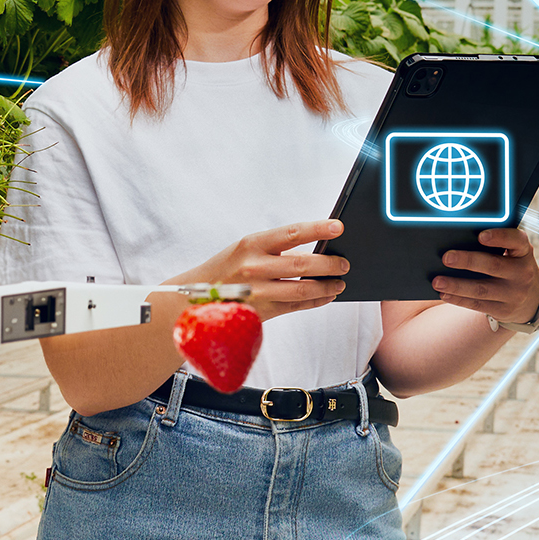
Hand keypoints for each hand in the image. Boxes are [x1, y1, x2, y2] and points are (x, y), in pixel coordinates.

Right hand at [173, 219, 349, 320]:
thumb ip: (277, 249)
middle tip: (345, 263)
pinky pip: (297, 306)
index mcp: (250, 245)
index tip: (339, 226)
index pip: (292, 233)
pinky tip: (326, 295)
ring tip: (339, 282)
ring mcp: (258, 292)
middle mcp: (254, 268)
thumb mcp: (245, 250)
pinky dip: (316, 301)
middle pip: (304, 264)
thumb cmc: (226, 269)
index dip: (318, 229)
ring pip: (304, 289)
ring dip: (327, 286)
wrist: (194, 300)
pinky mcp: (262, 312)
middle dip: (330, 264)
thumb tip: (317, 248)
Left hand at [432, 227, 538, 323]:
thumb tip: (460, 239)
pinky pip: (477, 304)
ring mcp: (514, 294)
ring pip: (481, 289)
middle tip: (446, 257)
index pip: (516, 240)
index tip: (481, 235)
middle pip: (493, 265)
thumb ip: (497, 245)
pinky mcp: (503, 310)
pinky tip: (444, 293)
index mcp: (524, 252)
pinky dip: (458, 299)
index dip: (500, 236)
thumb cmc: (513, 267)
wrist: (531, 300)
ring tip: (437, 281)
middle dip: (468, 261)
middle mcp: (523, 272)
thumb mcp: (514, 253)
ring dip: (457, 285)